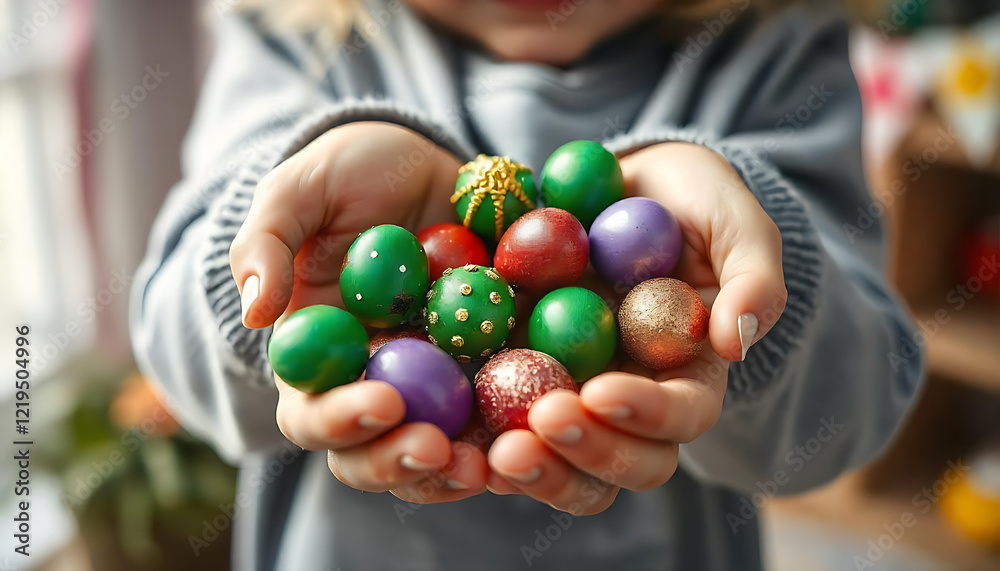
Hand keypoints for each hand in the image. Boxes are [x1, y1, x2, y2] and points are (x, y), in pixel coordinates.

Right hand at [230, 122, 488, 501]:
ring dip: (463, 469)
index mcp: (318, 359)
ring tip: (495, 463)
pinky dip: (520, 430)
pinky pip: (504, 415)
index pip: (312, 413)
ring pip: (441, 453)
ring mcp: (434, 385)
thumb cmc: (350, 175)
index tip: (383, 402)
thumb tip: (254, 312)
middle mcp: (373, 384)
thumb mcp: (300, 190)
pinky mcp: (489, 370)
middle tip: (440, 449)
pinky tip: (548, 423)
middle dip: (402, 463)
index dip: (340, 420)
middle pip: (374, 455)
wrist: (425, 164)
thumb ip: (266, 243)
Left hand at [488, 142, 786, 513]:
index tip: (602, 390)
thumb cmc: (690, 201)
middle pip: (620, 463)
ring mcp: (572, 392)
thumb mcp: (733, 220)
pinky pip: (499, 422)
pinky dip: (477, 437)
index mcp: (688, 374)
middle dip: (585, 454)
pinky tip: (446, 432)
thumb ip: (753, 276)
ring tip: (493, 449)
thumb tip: (737, 342)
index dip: (647, 415)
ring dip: (532, 466)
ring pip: (560, 461)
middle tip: (543, 423)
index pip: (682, 417)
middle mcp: (630, 399)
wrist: (619, 183)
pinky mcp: (519, 374)